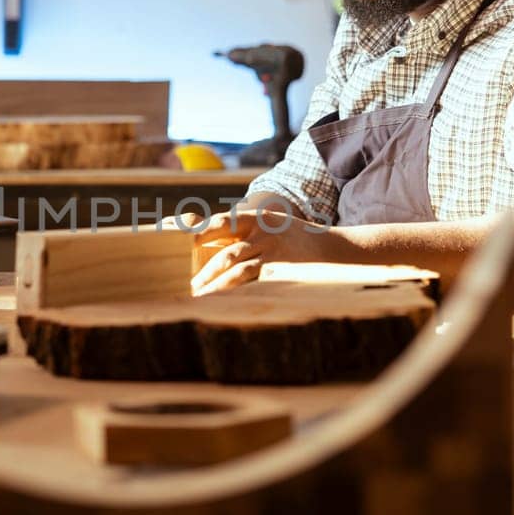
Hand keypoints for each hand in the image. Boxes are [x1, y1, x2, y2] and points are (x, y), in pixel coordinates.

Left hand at [191, 206, 356, 294]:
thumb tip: (214, 246)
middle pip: (224, 246)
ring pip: (234, 264)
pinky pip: (250, 276)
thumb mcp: (271, 228)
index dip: (200, 230)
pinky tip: (221, 296)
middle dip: (205, 267)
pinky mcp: (278, 265)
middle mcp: (261, 230)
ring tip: (200, 293)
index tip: (181, 240)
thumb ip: (245, 234)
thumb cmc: (295, 240)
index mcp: (256, 218)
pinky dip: (232, 287)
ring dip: (214, 280)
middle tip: (190, 282)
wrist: (332, 247)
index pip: (221, 222)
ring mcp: (270, 248)